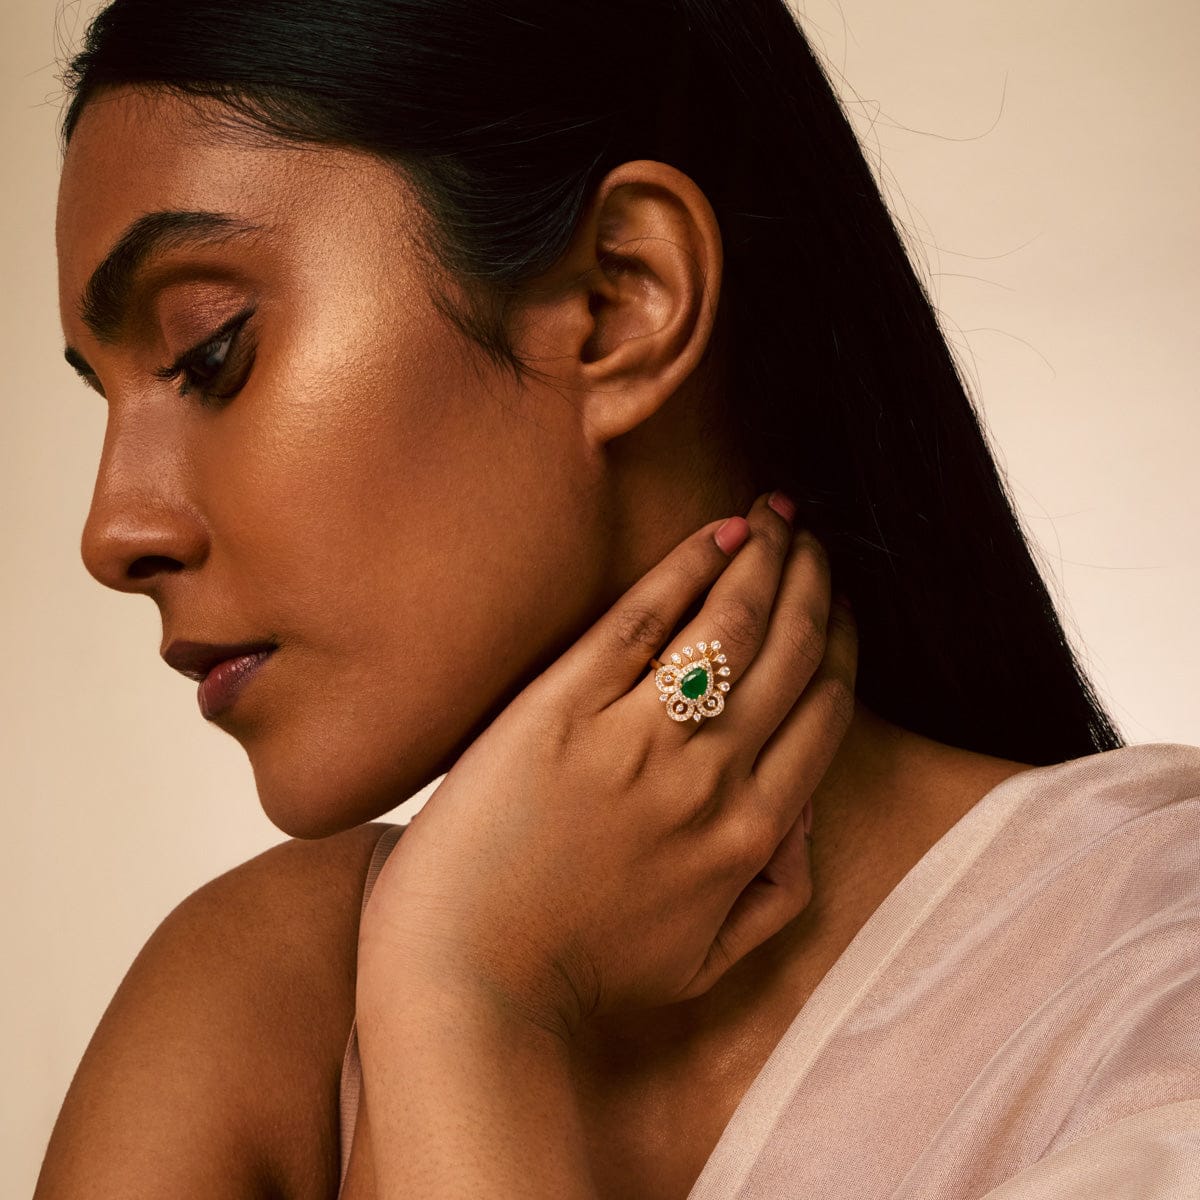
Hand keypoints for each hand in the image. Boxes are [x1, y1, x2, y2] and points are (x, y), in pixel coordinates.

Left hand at [356, 490, 858, 1041]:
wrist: (467, 983)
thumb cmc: (578, 973)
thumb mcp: (704, 963)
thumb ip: (774, 894)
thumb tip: (803, 818)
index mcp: (752, 835)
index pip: (825, 712)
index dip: (839, 645)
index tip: (835, 605)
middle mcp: (712, 778)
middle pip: (790, 654)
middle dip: (813, 584)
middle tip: (814, 539)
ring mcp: (637, 740)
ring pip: (731, 624)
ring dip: (766, 558)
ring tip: (777, 515)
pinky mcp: (563, 710)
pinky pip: (642, 619)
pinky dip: (688, 567)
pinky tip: (716, 531)